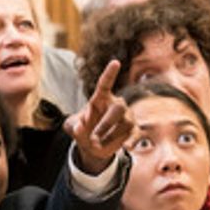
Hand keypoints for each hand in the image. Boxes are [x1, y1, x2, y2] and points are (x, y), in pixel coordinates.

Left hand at [63, 59, 132, 174]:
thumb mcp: (74, 129)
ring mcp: (127, 117)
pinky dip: (131, 141)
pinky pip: (135, 134)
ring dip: (110, 137)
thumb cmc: (84, 131)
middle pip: (118, 107)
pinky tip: (126, 146)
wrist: (93, 146)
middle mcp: (117, 104)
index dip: (109, 73)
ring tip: (96, 145)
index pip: (105, 84)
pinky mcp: (133, 131)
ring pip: (125, 124)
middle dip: (106, 124)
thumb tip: (80, 126)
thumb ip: (75, 126)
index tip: (115, 62)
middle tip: (93, 138)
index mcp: (101, 98)